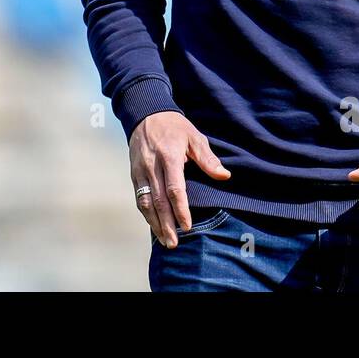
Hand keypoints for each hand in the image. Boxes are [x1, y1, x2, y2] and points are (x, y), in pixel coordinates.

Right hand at [130, 111, 230, 248]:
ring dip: (154, 223)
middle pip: (158, 200)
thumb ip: (207, 158)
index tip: (187, 225)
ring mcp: (140, 170)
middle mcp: (152, 166)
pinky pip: (139, 197)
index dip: (181, 209)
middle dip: (166, 224)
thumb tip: (224, 176)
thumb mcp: (194, 137)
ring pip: (145, 202)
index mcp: (169, 156)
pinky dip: (146, 213)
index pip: (174, 188)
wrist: (145, 114)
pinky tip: (154, 226)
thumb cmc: (175, 127)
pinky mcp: (134, 173)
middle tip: (174, 243)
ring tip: (164, 240)